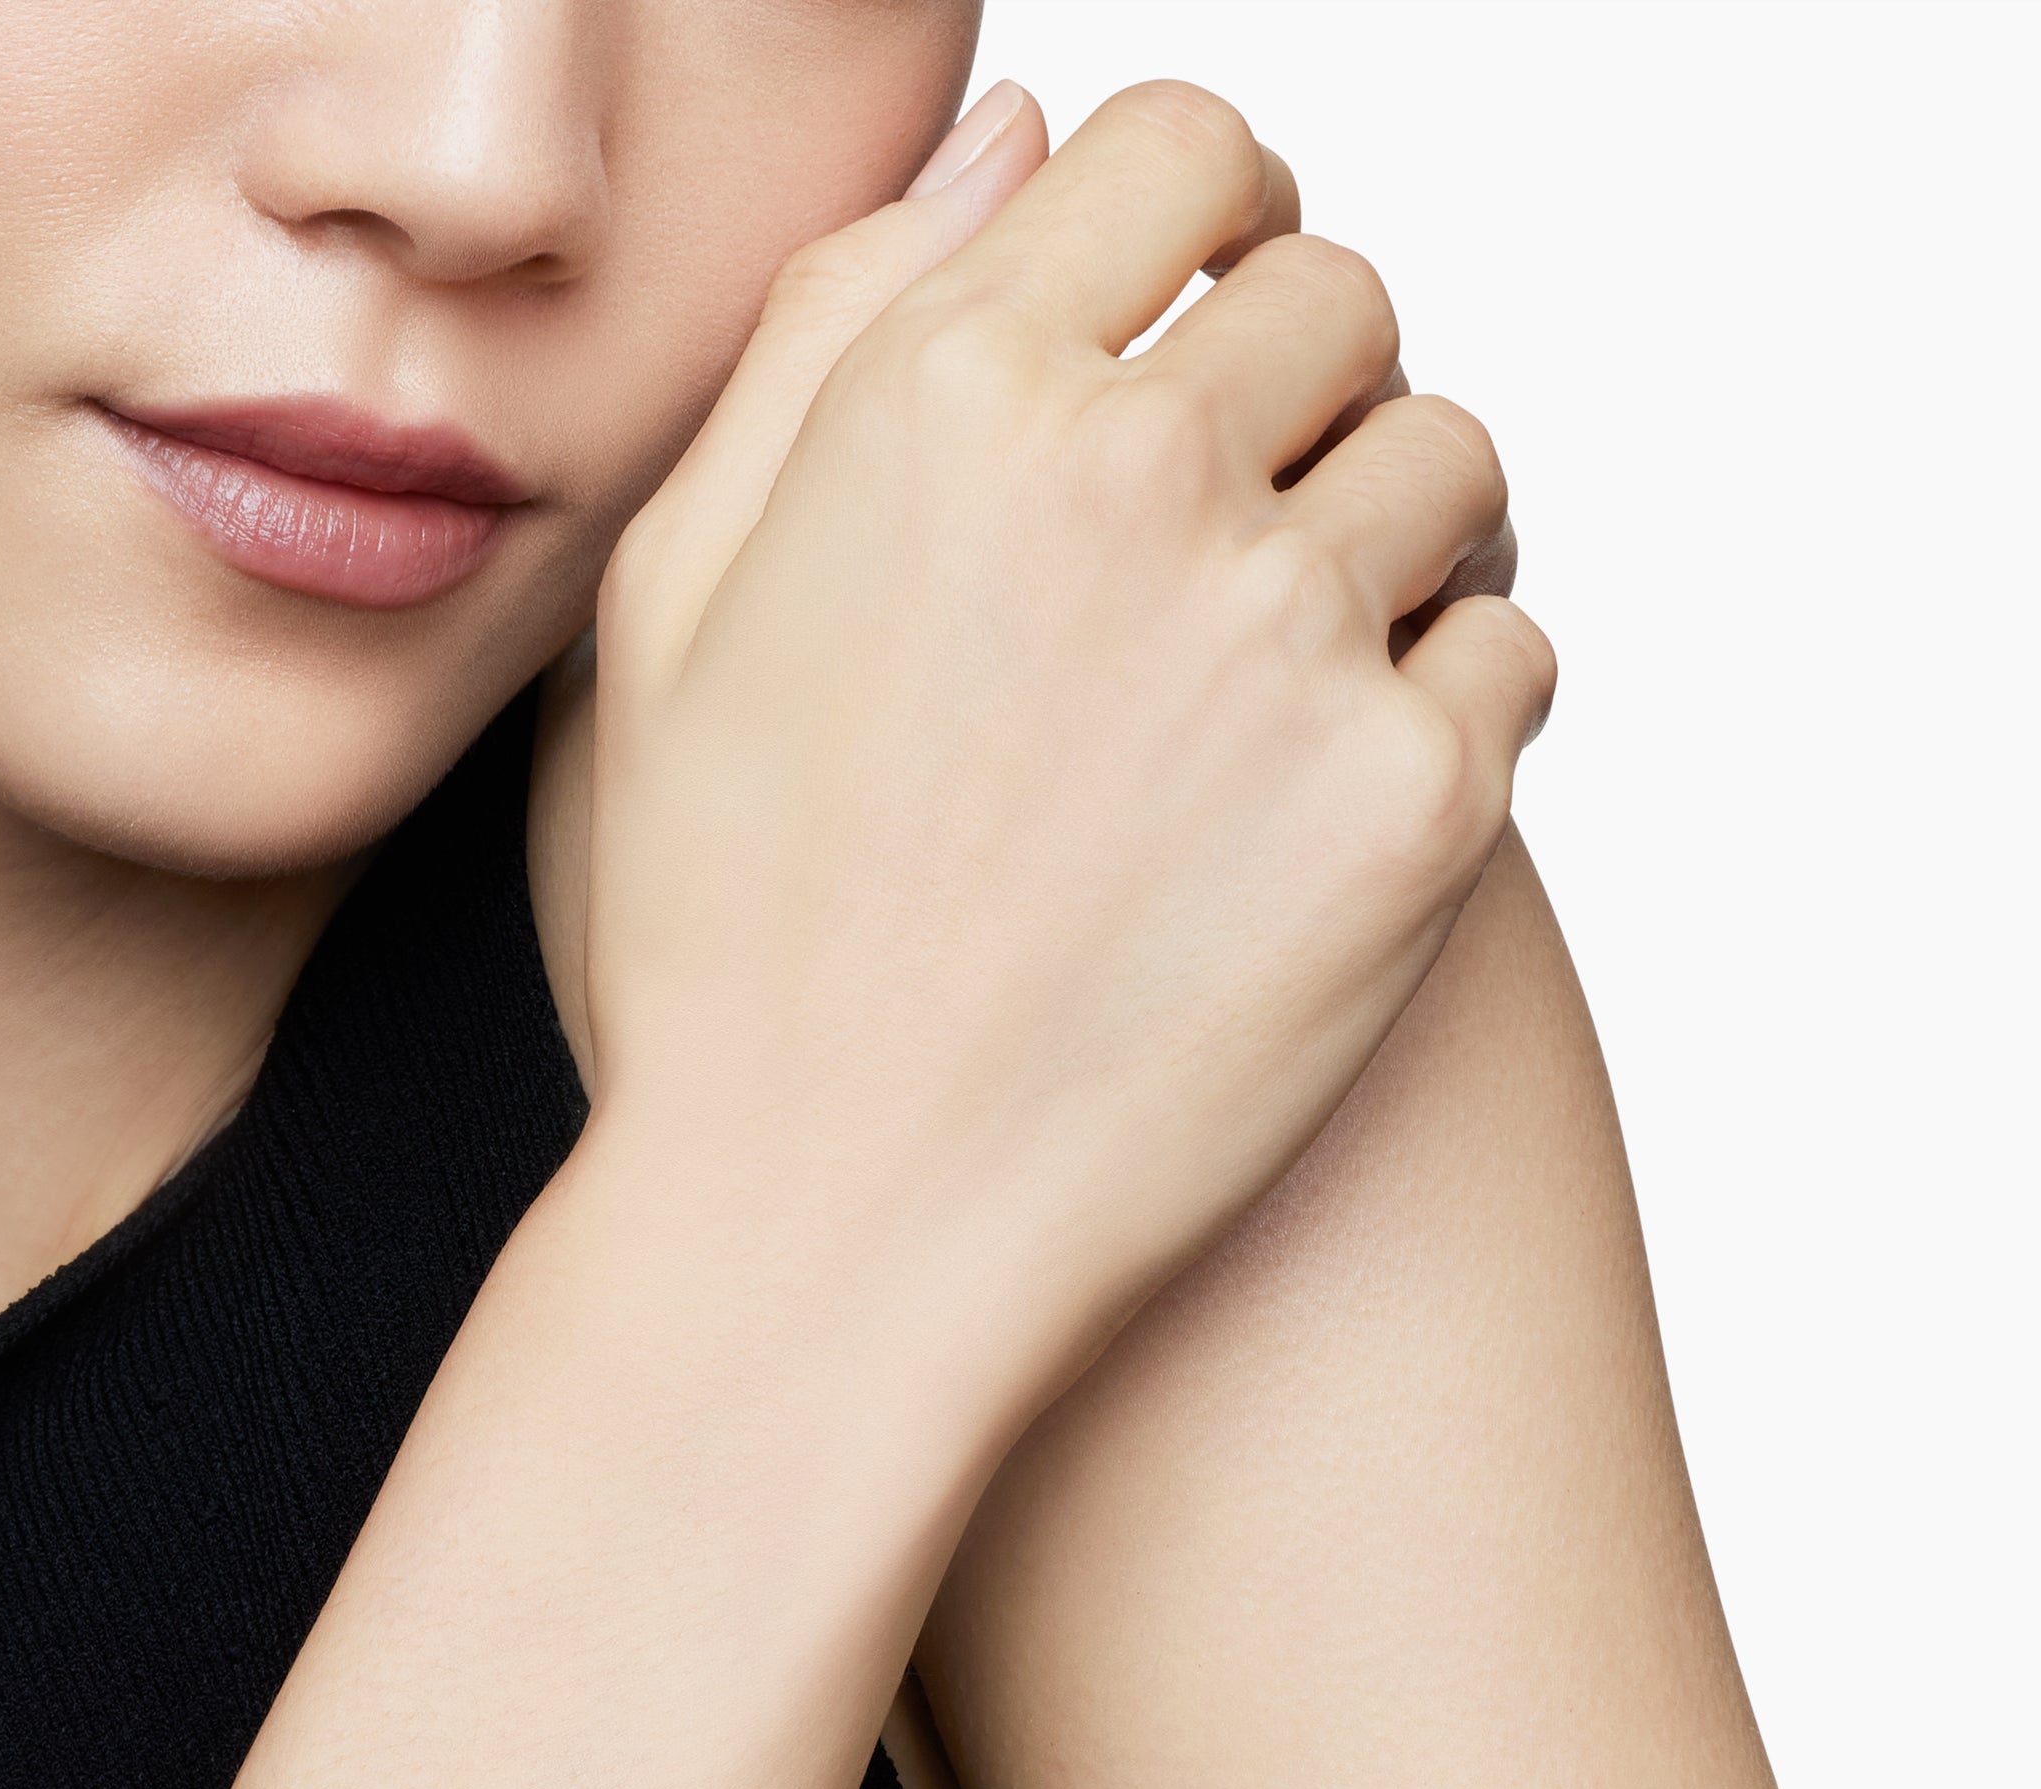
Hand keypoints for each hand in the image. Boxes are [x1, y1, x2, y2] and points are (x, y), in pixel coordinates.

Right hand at [582, 81, 1554, 1446]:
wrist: (822, 1252)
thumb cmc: (720, 958)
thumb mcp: (671, 618)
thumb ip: (830, 338)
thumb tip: (1014, 141)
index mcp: (944, 396)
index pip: (1186, 148)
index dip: (1212, 222)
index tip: (1210, 319)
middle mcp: (1134, 477)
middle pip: (1343, 297)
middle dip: (1303, 397)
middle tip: (1240, 547)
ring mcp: (1288, 640)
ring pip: (1451, 464)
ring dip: (1395, 544)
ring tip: (1295, 681)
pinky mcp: (1411, 805)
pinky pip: (1513, 654)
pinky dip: (1448, 712)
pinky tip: (1331, 806)